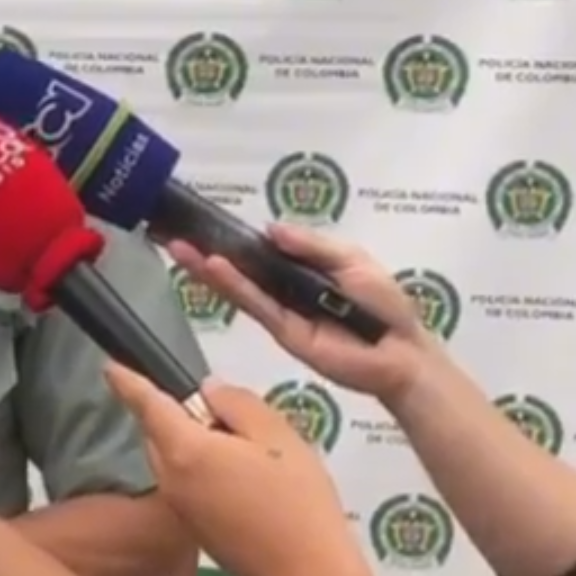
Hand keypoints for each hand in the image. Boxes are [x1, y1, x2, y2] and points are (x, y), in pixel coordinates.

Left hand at [104, 363, 366, 575]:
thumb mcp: (278, 435)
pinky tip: (243, 477)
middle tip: (228, 416)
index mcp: (184, 450)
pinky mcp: (194, 527)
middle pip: (158, 432)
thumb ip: (237, 403)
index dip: (128, 381)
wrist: (306, 573)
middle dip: (178, 414)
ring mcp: (180, 506)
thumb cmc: (295, 502)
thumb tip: (207, 391)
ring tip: (246, 449)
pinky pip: (185, 482)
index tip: (110, 366)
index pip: (147, 404)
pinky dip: (200, 468)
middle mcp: (170, 479)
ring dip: (191, 443)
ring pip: (171, 458)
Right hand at [166, 223, 438, 403]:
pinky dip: (233, 286)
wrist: (401, 352)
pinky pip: (255, 305)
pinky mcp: (282, 332)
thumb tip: (269, 229)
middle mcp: (284, 291)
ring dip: (209, 268)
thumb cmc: (384, 305)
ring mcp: (280, 313)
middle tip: (173, 235)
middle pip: (240, 269)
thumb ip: (311, 244)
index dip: (233, 239)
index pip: (259, 252)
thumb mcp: (351, 259)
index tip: (203, 223)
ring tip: (180, 249)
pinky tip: (213, 268)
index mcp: (300, 271)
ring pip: (239, 287)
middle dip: (207, 252)